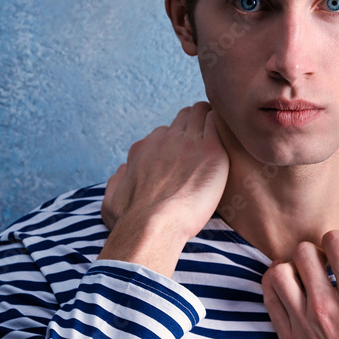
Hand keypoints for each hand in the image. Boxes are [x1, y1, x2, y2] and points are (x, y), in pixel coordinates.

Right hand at [98, 102, 229, 276]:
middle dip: (194, 122)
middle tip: (206, 134)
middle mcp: (164, 140)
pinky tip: (227, 133)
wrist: (154, 225)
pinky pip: (215, 123)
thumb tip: (124, 169)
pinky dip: (220, 125)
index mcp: (143, 149)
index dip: (175, 140)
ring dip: (208, 118)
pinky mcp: (209, 149)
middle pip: (183, 118)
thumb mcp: (110, 201)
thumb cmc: (131, 221)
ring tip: (219, 128)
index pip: (163, 133)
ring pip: (199, 113)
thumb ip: (116, 180)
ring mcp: (187, 142)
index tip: (184, 150)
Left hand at [262, 230, 338, 338]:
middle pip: (304, 252)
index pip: (333, 242)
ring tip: (307, 280)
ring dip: (293, 269)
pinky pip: (269, 297)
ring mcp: (301, 323)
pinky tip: (294, 296)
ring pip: (280, 271)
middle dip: (318, 253)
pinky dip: (277, 288)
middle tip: (328, 267)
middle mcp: (325, 306)